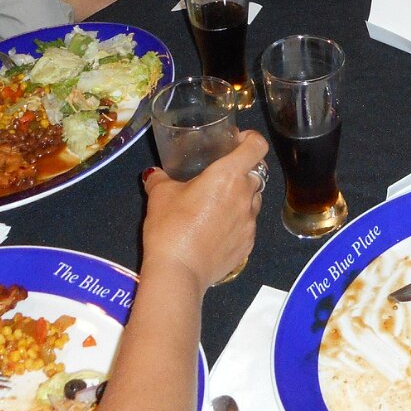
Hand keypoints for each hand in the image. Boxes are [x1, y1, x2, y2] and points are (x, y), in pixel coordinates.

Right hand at [141, 131, 267, 289]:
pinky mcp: (248, 244)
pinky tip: (217, 229)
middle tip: (220, 175)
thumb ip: (159, 179)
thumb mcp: (159, 196)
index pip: (257, 146)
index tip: (236, 142)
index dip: (250, 139)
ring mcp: (250, 222)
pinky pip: (248, 224)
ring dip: (242, 196)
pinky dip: (237, 221)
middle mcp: (246, 195)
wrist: (179, 272)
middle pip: (257, 173)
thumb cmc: (171, 226)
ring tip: (218, 204)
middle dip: (243, 170)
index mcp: (229, 175)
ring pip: (254, 200)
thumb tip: (153, 174)